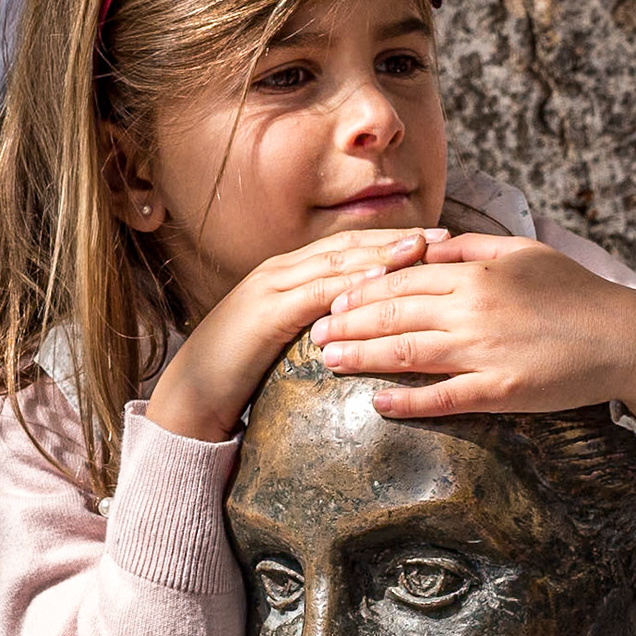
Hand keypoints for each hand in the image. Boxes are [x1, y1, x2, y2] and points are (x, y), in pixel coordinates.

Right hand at [145, 228, 448, 441]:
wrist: (191, 398)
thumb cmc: (243, 374)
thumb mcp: (288, 340)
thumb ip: (321, 324)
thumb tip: (367, 327)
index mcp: (289, 274)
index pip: (350, 249)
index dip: (392, 242)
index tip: (435, 240)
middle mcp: (281, 270)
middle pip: (349, 246)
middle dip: (396, 240)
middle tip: (443, 237)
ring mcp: (270, 287)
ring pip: (335, 262)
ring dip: (380, 254)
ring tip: (421, 248)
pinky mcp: (264, 312)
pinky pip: (314, 293)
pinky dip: (349, 284)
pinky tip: (380, 283)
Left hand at [309, 234, 635, 427]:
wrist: (628, 338)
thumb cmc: (579, 294)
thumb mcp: (526, 252)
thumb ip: (473, 245)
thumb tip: (427, 241)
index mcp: (479, 272)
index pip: (404, 277)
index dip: (363, 288)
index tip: (334, 298)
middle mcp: (474, 308)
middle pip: (393, 313)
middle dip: (346, 322)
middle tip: (313, 330)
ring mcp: (485, 351)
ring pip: (405, 351)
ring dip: (361, 356)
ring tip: (327, 359)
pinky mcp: (500, 390)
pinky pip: (442, 397)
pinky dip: (405, 400)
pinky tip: (376, 402)